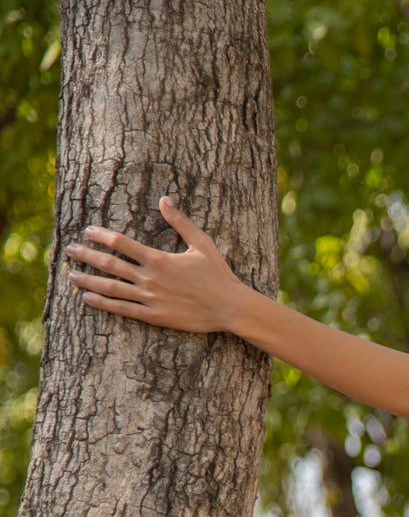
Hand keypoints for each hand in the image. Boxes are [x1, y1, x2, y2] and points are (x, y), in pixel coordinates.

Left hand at [65, 196, 246, 334]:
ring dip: (89, 280)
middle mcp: (150, 278)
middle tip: (70, 251)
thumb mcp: (202, 243)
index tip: (88, 231)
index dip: (102, 235)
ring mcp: (150, 298)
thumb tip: (165, 199)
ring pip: (111, 287)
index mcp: (158, 258)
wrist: (230, 307)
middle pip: (110, 264)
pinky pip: (123, 309)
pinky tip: (88, 298)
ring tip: (71, 275)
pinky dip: (103, 304)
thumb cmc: (218, 275)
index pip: (121, 243)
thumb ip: (180, 222)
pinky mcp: (155, 316)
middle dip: (87, 256)